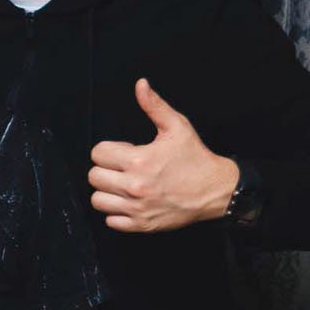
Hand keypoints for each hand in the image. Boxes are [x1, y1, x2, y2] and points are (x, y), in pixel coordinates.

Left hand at [87, 79, 238, 232]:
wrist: (216, 190)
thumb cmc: (195, 158)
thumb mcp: (177, 127)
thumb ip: (154, 105)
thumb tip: (140, 84)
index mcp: (139, 160)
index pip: (98, 153)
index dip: (108, 150)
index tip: (122, 152)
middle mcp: (135, 186)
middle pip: (93, 177)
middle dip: (105, 169)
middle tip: (121, 168)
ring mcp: (137, 208)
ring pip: (98, 200)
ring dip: (107, 192)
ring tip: (123, 185)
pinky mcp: (142, 225)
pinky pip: (111, 222)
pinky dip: (116, 212)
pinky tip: (129, 202)